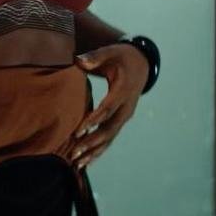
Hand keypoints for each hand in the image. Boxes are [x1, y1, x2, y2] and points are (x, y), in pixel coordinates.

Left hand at [69, 43, 149, 169]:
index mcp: (123, 90)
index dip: (94, 120)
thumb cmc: (121, 57)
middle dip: (92, 142)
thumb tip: (79, 60)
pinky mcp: (120, 122)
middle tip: (74, 152)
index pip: (108, 108)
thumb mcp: (110, 52)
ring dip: (94, 152)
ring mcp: (125, 117)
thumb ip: (95, 56)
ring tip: (77, 164)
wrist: (140, 65)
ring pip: (110, 138)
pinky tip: (84, 163)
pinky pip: (109, 139)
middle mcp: (126, 108)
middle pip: (109, 129)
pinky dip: (97, 151)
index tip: (78, 131)